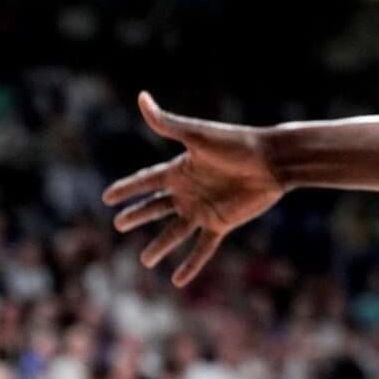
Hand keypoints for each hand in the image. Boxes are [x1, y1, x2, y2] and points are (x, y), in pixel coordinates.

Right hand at [102, 92, 283, 285]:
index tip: (107, 197)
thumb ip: (166, 123)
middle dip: (137, 215)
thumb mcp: (197, 135)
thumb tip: (141, 97)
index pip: (145, 181)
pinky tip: (178, 281)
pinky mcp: (221, 223)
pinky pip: (202, 247)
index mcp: (179, 169)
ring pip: (174, 231)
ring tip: (145, 261)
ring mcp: (203, 209)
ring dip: (160, 246)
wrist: (271, 161)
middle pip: (155, 207)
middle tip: (119, 225)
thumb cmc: (235, 143)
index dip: (126, 189)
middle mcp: (188, 190)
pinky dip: (191, 264)